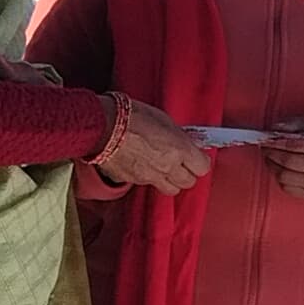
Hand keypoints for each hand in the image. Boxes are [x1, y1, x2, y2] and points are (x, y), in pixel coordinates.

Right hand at [93, 98, 211, 193]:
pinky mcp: (132, 181)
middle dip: (187, 173)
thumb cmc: (130, 115)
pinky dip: (149, 178)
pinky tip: (143, 164)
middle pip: (188, 182)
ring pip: (170, 189)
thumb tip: (184, 142)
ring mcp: (149, 177)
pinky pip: (147, 184)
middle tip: (182, 162)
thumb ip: (177, 135)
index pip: (202, 167)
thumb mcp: (163, 118)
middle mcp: (167, 167)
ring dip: (171, 180)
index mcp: (178, 149)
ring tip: (164, 167)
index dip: (200, 161)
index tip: (196, 155)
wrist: (101, 125)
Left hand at [260, 127, 303, 201]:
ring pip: (285, 176)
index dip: (277, 142)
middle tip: (264, 147)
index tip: (265, 138)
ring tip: (269, 156)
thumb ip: (294, 124)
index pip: (296, 145)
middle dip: (272, 153)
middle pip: (289, 162)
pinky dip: (277, 176)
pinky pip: (286, 187)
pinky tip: (278, 167)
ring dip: (271, 165)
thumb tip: (274, 130)